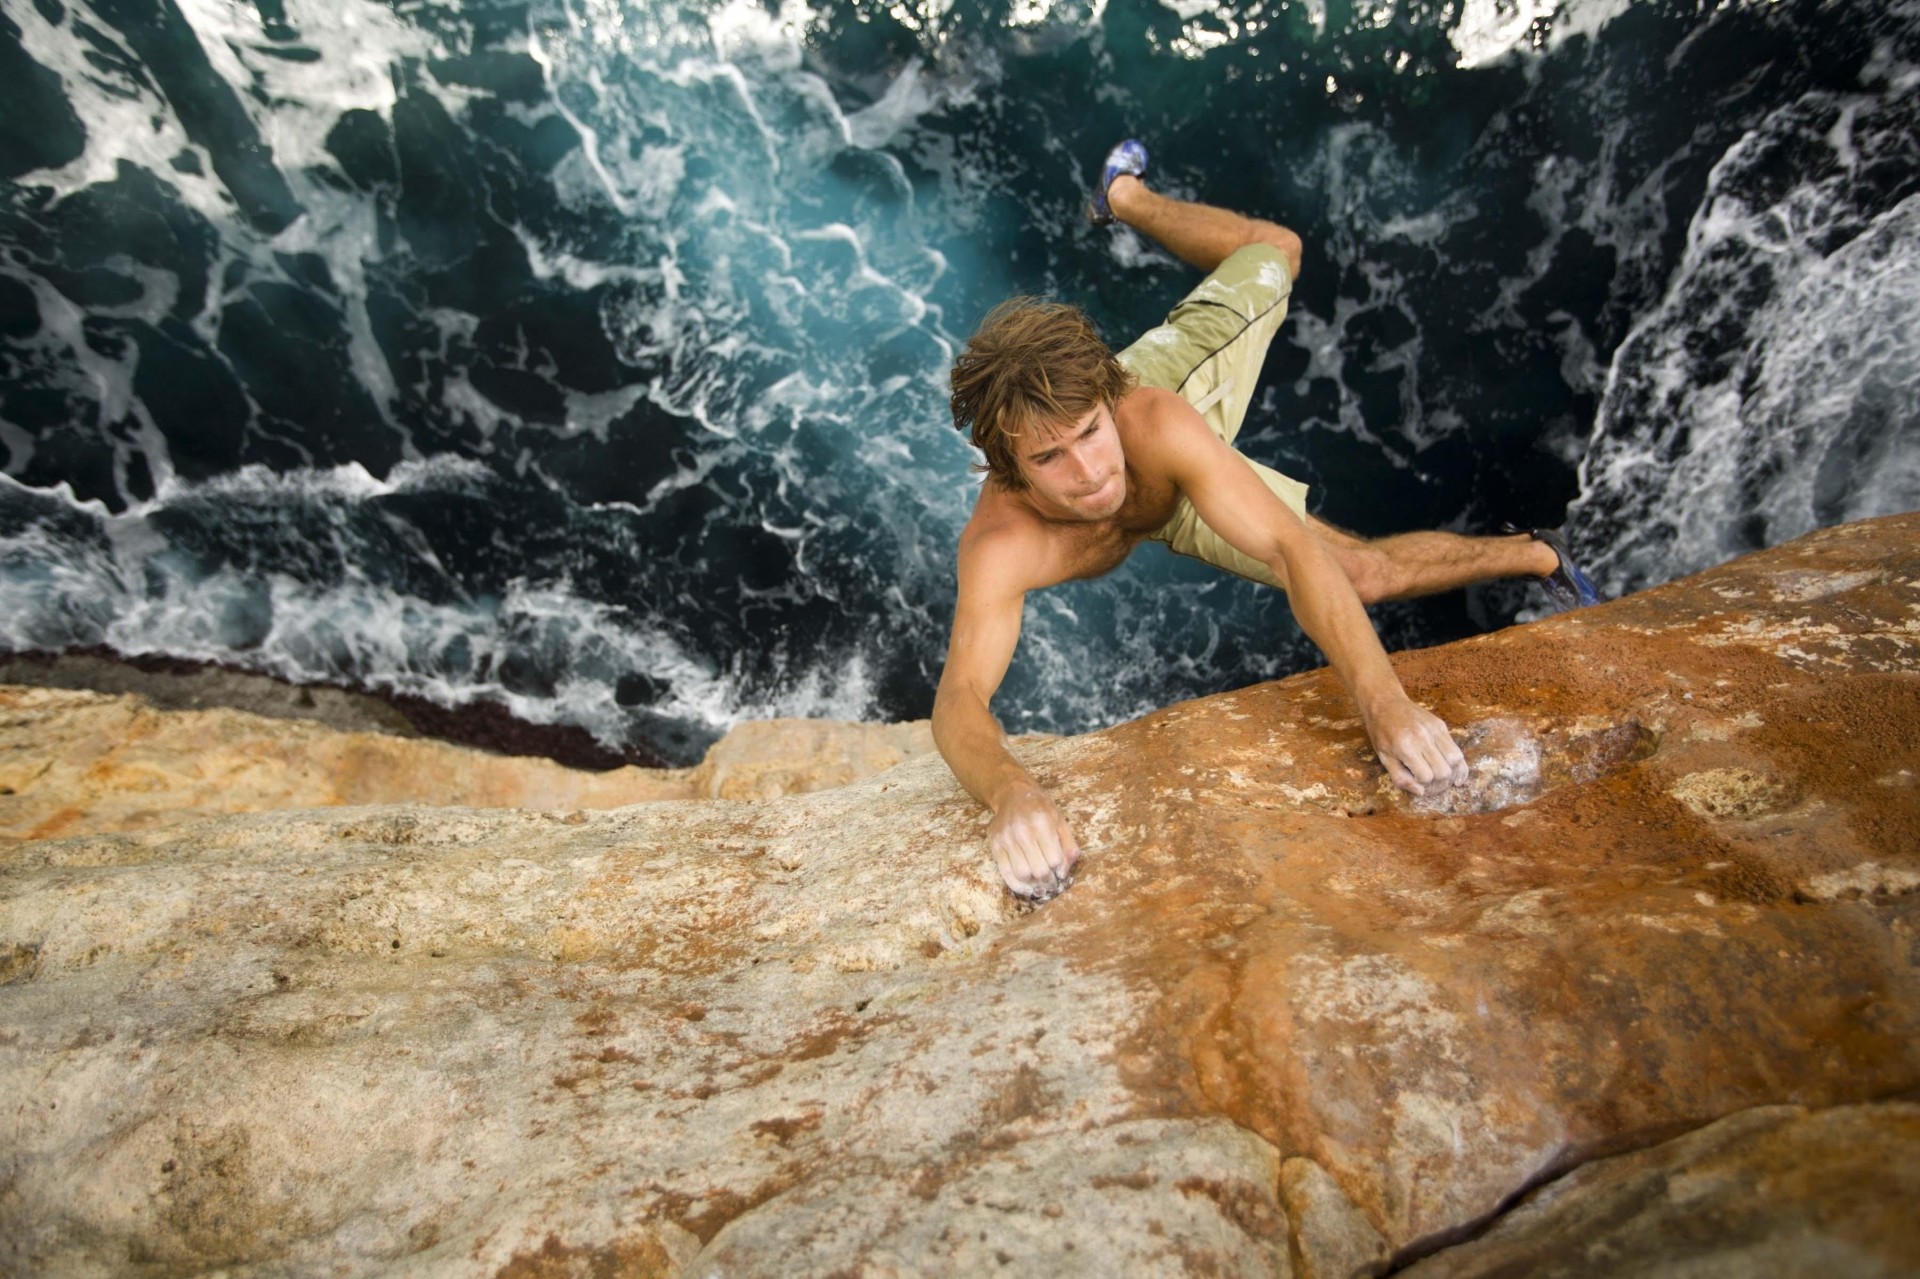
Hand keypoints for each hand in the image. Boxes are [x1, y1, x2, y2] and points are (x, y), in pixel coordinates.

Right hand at [987, 782, 1080, 897]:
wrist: (1012, 794)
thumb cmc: (1041, 808)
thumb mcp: (1061, 821)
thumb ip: (1068, 846)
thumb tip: (1063, 873)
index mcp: (1042, 823)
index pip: (1054, 860)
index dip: (1060, 870)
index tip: (1060, 871)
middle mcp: (1022, 831)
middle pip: (1039, 871)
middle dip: (1048, 880)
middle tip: (1051, 882)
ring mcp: (1006, 839)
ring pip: (1023, 875)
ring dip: (1034, 884)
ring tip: (1040, 883)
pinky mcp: (995, 846)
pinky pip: (1006, 874)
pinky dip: (1018, 886)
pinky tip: (1027, 887)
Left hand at [1363, 696, 1468, 795]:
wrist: (1385, 703)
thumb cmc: (1381, 733)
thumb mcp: (1384, 758)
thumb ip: (1400, 778)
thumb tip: (1421, 792)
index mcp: (1405, 747)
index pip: (1426, 777)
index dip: (1423, 786)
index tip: (1418, 785)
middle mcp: (1423, 737)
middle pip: (1443, 771)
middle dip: (1439, 784)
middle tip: (1432, 787)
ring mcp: (1434, 729)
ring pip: (1456, 760)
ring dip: (1452, 774)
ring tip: (1444, 781)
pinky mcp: (1441, 725)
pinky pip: (1457, 749)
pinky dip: (1459, 764)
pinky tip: (1456, 775)